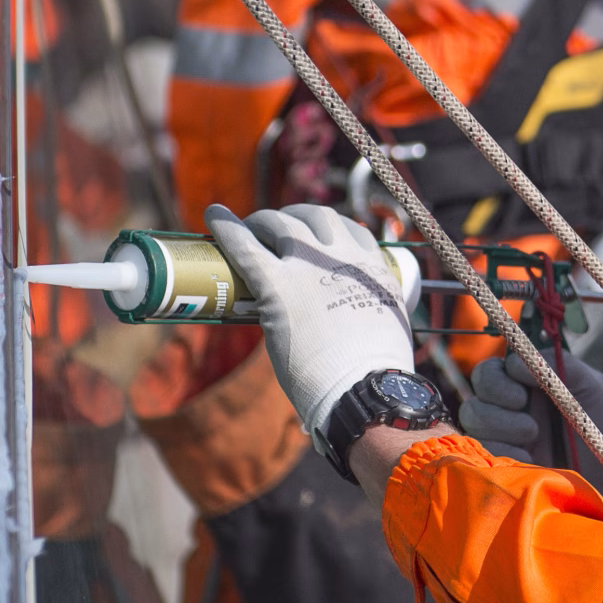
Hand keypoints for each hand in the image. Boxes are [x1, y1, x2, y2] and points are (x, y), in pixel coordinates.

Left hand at [206, 203, 415, 445]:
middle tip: (275, 233)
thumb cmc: (376, 370)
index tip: (315, 238)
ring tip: (250, 229)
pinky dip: (226, 228)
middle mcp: (341, 254)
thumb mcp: (388, 323)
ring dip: (262, 222)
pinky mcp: (277, 285)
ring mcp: (307, 266)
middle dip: (291, 220)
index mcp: (372, 265)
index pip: (348, 229)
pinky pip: (246, 247)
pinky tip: (215, 216)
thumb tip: (354, 319)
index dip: (327, 230)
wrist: (362, 386)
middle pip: (311, 218)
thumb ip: (370, 308)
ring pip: (278, 224)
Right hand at [459, 349, 602, 509]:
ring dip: (503, 427)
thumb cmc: (599, 425)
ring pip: (473, 418)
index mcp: (524, 383)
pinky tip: (531, 460)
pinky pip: (481, 450)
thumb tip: (515, 364)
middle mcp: (506, 406)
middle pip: (476, 391)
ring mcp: (500, 435)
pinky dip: (505, 453)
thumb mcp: (590, 386)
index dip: (500, 379)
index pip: (490, 370)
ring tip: (534, 437)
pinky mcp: (498, 462)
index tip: (524, 394)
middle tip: (527, 416)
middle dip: (497, 400)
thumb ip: (560, 364)